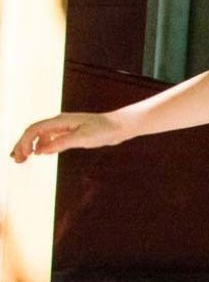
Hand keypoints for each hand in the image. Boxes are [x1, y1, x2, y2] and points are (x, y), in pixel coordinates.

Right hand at [10, 112, 126, 161]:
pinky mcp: (70, 132)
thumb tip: (40, 150)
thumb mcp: (82, 138)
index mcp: (60, 121)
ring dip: (30, 146)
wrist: (120, 126)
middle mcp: (59, 122)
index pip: (34, 130)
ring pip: (40, 135)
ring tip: (22, 158)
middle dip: (22, 144)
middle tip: (16, 159)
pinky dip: (42, 145)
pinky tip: (40, 153)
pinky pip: (50, 138)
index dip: (24, 142)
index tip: (21, 156)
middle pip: (33, 132)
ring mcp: (64, 127)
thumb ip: (60, 143)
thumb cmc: (104, 130)